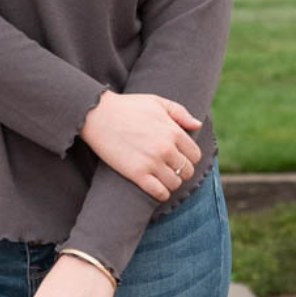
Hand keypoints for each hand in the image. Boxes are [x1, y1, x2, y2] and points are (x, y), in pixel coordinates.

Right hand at [79, 91, 202, 200]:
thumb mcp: (156, 102)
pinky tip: (157, 189)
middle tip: (170, 170)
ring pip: (175, 183)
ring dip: (171, 183)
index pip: (195, 155)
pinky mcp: (137, 174)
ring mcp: (152, 162)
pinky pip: (160, 192)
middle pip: (187, 171)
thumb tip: (197, 125)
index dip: (189, 158)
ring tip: (162, 178)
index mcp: (174, 132)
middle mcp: (166, 148)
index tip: (179, 159)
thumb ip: (180, 113)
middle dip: (181, 171)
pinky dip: (162, 194)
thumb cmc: (127, 107)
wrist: (98, 115)